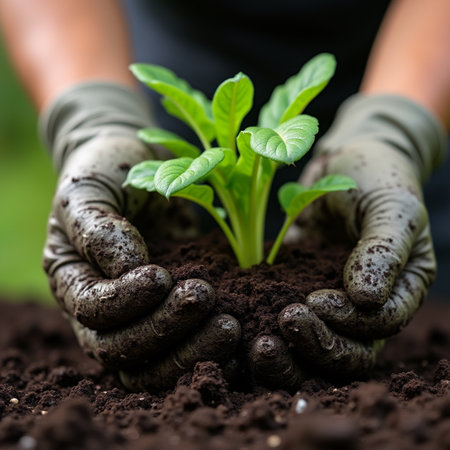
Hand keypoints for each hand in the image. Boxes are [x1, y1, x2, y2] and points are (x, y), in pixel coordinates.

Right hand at [41, 82, 239, 390]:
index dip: (124, 303)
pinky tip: (240, 341)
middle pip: (122, 351)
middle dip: (164, 332)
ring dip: (191, 352)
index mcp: (73, 280)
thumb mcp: (90, 189)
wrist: (140, 165)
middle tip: (204, 298)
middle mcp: (101, 309)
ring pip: (154, 364)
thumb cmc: (108, 172)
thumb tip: (128, 270)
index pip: (91, 312)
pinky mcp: (173, 311)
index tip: (160, 276)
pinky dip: (210, 352)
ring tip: (230, 326)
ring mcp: (139, 315)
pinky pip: (186, 348)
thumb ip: (98, 228)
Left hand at [250, 94, 446, 388]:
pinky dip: (263, 322)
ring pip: (312, 344)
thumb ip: (385, 251)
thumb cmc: (378, 177)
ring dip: (288, 352)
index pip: (378, 328)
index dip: (348, 325)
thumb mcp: (392, 207)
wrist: (343, 159)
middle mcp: (366, 304)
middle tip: (283, 324)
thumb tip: (368, 300)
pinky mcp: (295, 285)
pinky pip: (280, 312)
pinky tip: (241, 319)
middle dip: (315, 348)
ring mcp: (329, 296)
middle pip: (346, 351)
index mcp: (399, 290)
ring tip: (258, 341)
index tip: (314, 301)